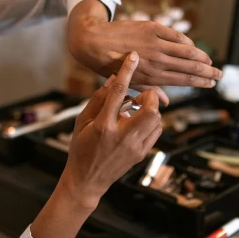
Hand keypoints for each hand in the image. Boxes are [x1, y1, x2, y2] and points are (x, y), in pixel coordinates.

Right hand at [60, 52, 161, 209]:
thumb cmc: (81, 148)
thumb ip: (98, 100)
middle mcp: (122, 136)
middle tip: (140, 95)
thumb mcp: (82, 122)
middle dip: (150, 96)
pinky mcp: (141, 154)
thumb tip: (114, 79)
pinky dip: (152, 122)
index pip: (117, 93)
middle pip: (150, 109)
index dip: (127, 72)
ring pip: (157, 120)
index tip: (134, 57)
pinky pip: (156, 131)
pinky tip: (138, 123)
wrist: (87, 180)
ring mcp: (134, 147)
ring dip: (150, 109)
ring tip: (136, 110)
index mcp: (103, 126)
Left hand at [67, 0, 222, 101]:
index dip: (200, 82)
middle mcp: (157, 61)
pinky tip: (193, 45)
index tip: (211, 84)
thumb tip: (165, 102)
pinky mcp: (152, 29)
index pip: (184, 80)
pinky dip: (187, 41)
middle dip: (207, 72)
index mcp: (152, 76)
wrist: (94, 42)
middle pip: (190, 67)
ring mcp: (156, 44)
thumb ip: (149, 90)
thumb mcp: (130, 82)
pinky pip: (176, 36)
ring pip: (187, 51)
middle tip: (219, 75)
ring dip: (202, 57)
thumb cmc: (110, 65)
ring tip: (211, 61)